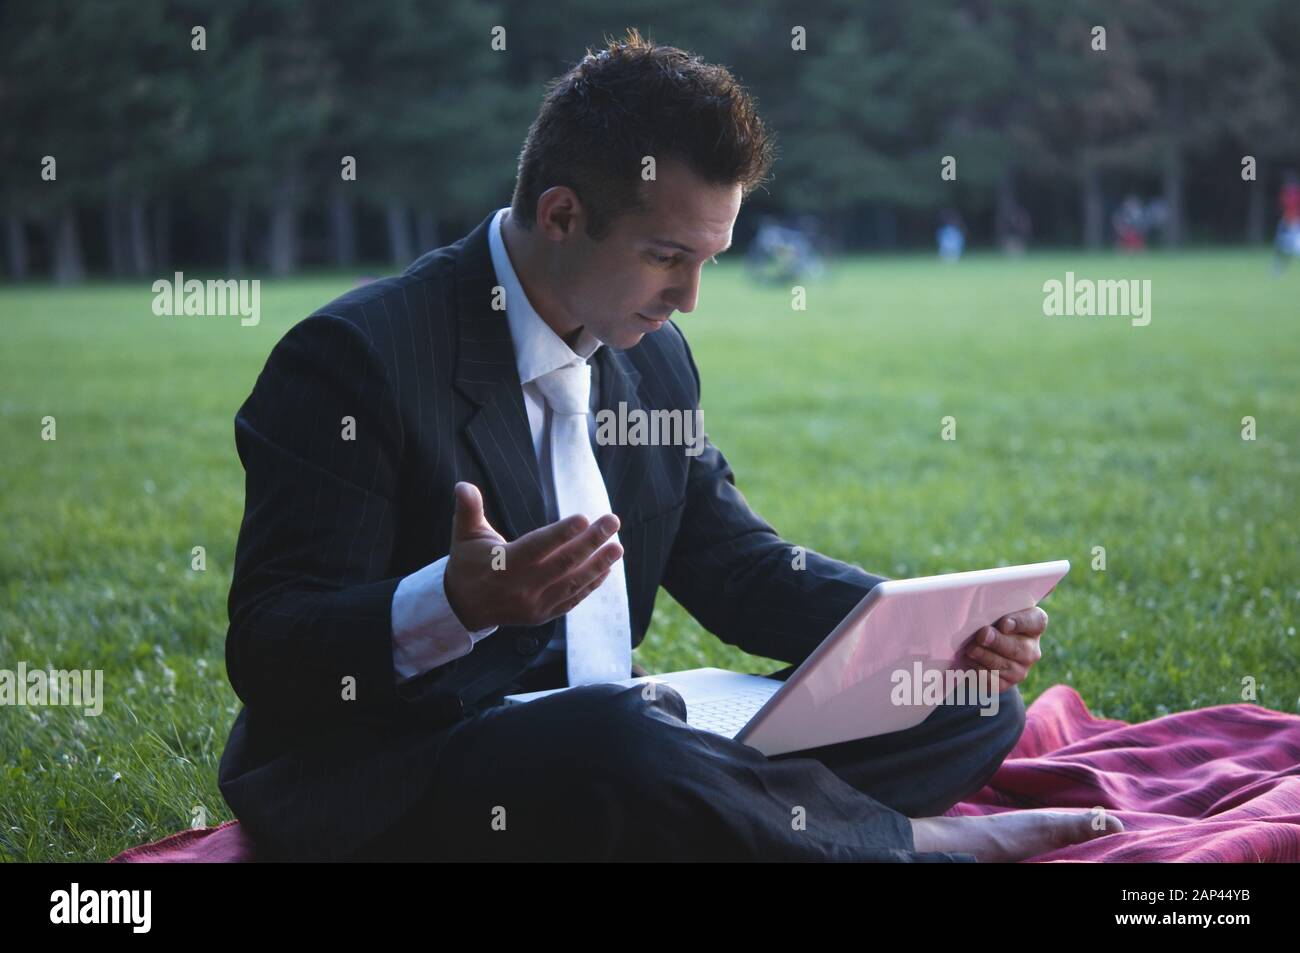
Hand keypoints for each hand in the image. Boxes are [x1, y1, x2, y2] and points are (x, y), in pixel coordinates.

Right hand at [442, 482, 623, 630]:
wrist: (463, 607)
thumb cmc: (468, 563)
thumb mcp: (463, 535)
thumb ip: (468, 509)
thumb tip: (463, 485)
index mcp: (504, 564)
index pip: (537, 547)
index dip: (561, 533)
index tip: (584, 517)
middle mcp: (522, 587)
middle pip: (563, 563)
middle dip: (591, 541)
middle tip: (612, 521)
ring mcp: (534, 604)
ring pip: (572, 583)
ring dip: (598, 565)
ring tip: (618, 547)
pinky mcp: (543, 614)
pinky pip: (572, 599)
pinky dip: (591, 585)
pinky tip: (606, 569)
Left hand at [961, 606, 1047, 688]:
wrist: (981, 649)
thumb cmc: (989, 623)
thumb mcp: (995, 612)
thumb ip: (995, 608)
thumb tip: (987, 619)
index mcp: (1033, 626)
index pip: (1036, 622)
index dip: (1021, 623)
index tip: (1004, 624)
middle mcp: (1032, 650)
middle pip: (1019, 648)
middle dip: (997, 642)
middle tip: (981, 636)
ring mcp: (1020, 670)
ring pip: (1004, 665)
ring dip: (984, 656)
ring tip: (970, 648)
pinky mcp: (1005, 684)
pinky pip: (992, 680)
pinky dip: (978, 670)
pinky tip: (969, 660)